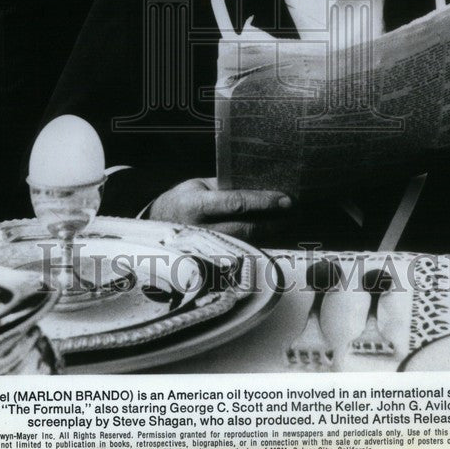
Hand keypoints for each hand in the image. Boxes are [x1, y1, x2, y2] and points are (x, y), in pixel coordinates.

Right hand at [148, 178, 292, 241]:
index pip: (235, 203)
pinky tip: (274, 235)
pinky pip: (240, 254)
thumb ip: (225, 186)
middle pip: (245, 228)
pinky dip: (260, 244)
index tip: (285, 199)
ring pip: (246, 244)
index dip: (263, 201)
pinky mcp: (209, 264)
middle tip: (294, 212)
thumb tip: (260, 185)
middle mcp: (199, 231)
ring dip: (271, 234)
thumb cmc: (181, 201)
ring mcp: (204, 251)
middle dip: (274, 220)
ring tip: (289, 222)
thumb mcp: (197, 187)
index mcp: (194, 205)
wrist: (155, 228)